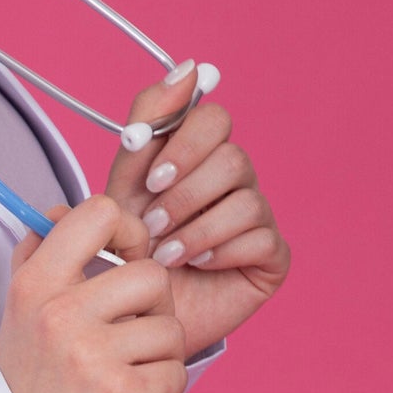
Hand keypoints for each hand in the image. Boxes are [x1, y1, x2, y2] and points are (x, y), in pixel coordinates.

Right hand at [0, 193, 185, 392]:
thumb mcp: (17, 321)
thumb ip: (37, 263)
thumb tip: (56, 214)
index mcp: (35, 287)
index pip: (98, 213)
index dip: (128, 230)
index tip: (126, 258)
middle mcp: (60, 314)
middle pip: (151, 275)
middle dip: (153, 310)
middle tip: (128, 341)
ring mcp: (92, 355)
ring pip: (169, 328)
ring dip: (158, 358)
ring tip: (123, 381)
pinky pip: (174, 372)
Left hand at [105, 60, 290, 358]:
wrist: (133, 325)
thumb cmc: (125, 262)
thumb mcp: (120, 193)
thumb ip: (144, 130)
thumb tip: (187, 66)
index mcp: (196, 159)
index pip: (208, 114)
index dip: (180, 136)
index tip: (149, 174)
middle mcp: (231, 181)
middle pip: (230, 150)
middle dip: (184, 186)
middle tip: (152, 220)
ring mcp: (255, 216)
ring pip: (244, 191)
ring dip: (195, 225)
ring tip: (164, 255)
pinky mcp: (271, 255)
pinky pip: (258, 233)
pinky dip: (219, 248)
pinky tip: (196, 266)